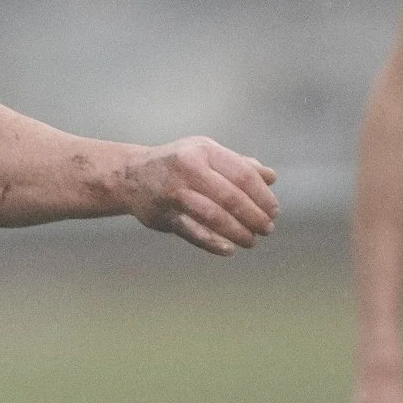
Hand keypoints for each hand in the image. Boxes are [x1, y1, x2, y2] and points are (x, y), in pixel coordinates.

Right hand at [119, 137, 278, 254]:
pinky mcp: (162, 215)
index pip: (242, 175)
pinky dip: (211, 242)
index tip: (273, 211)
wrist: (129, 176)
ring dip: (237, 231)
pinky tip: (228, 249)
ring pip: (212, 215)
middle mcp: (188, 169)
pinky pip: (191, 231)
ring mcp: (173, 193)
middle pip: (230, 196)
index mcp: (204, 152)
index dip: (262, 196)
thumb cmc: (176, 163)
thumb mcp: (206, 152)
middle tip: (266, 229)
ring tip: (251, 240)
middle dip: (254, 216)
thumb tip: (270, 178)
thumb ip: (238, 164)